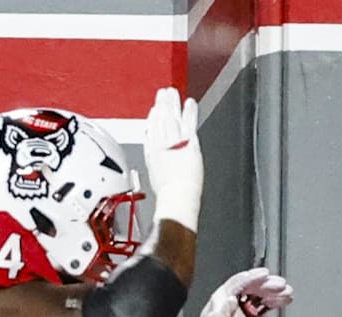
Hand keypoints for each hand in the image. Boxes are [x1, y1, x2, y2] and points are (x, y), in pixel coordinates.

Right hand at [143, 87, 202, 231]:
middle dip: (161, 106)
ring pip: (172, 119)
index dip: (153, 120)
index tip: (154, 110)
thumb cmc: (169, 195)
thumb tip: (156, 160)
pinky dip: (189, 112)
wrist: (177, 197)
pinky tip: (190, 103)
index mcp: (152, 155)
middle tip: (163, 93)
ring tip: (172, 92)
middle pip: (160, 121)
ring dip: (172, 104)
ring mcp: (175, 143)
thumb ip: (156, 164)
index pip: (151, 132)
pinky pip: (188, 124)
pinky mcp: (189, 144)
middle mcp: (162, 146)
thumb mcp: (155, 177)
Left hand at [230, 267, 293, 316]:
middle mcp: (235, 298)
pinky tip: (283, 301)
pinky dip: (274, 303)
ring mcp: (243, 306)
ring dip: (274, 293)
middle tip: (282, 284)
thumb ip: (224, 310)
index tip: (265, 273)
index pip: (241, 282)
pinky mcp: (249, 316)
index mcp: (224, 295)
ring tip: (288, 292)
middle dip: (268, 284)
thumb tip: (232, 299)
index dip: (253, 277)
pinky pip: (264, 306)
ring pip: (261, 295)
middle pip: (254, 287)